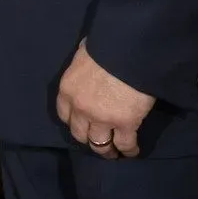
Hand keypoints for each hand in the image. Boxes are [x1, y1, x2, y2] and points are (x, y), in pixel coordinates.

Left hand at [56, 41, 154, 158]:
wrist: (128, 49)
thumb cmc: (107, 45)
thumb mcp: (85, 53)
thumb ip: (83, 64)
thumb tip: (87, 57)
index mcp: (68, 90)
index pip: (65, 115)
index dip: (74, 122)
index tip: (82, 125)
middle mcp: (81, 109)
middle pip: (80, 134)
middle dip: (88, 139)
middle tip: (98, 142)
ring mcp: (102, 119)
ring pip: (100, 145)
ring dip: (106, 151)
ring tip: (114, 153)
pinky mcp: (125, 124)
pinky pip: (125, 144)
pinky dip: (129, 150)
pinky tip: (132, 151)